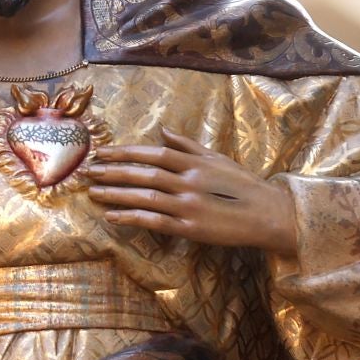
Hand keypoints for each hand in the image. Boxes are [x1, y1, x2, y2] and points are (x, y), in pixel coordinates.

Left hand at [84, 128, 298, 255]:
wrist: (271, 215)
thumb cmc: (245, 185)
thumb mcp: (218, 159)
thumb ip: (188, 145)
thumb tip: (164, 130)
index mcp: (195, 163)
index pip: (154, 153)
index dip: (126, 152)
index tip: (102, 152)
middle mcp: (189, 181)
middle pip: (144, 173)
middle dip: (113, 171)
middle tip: (88, 171)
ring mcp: (189, 205)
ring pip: (145, 196)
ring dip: (116, 194)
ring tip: (93, 192)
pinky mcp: (191, 229)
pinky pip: (155, 221)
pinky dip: (131, 218)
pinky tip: (111, 217)